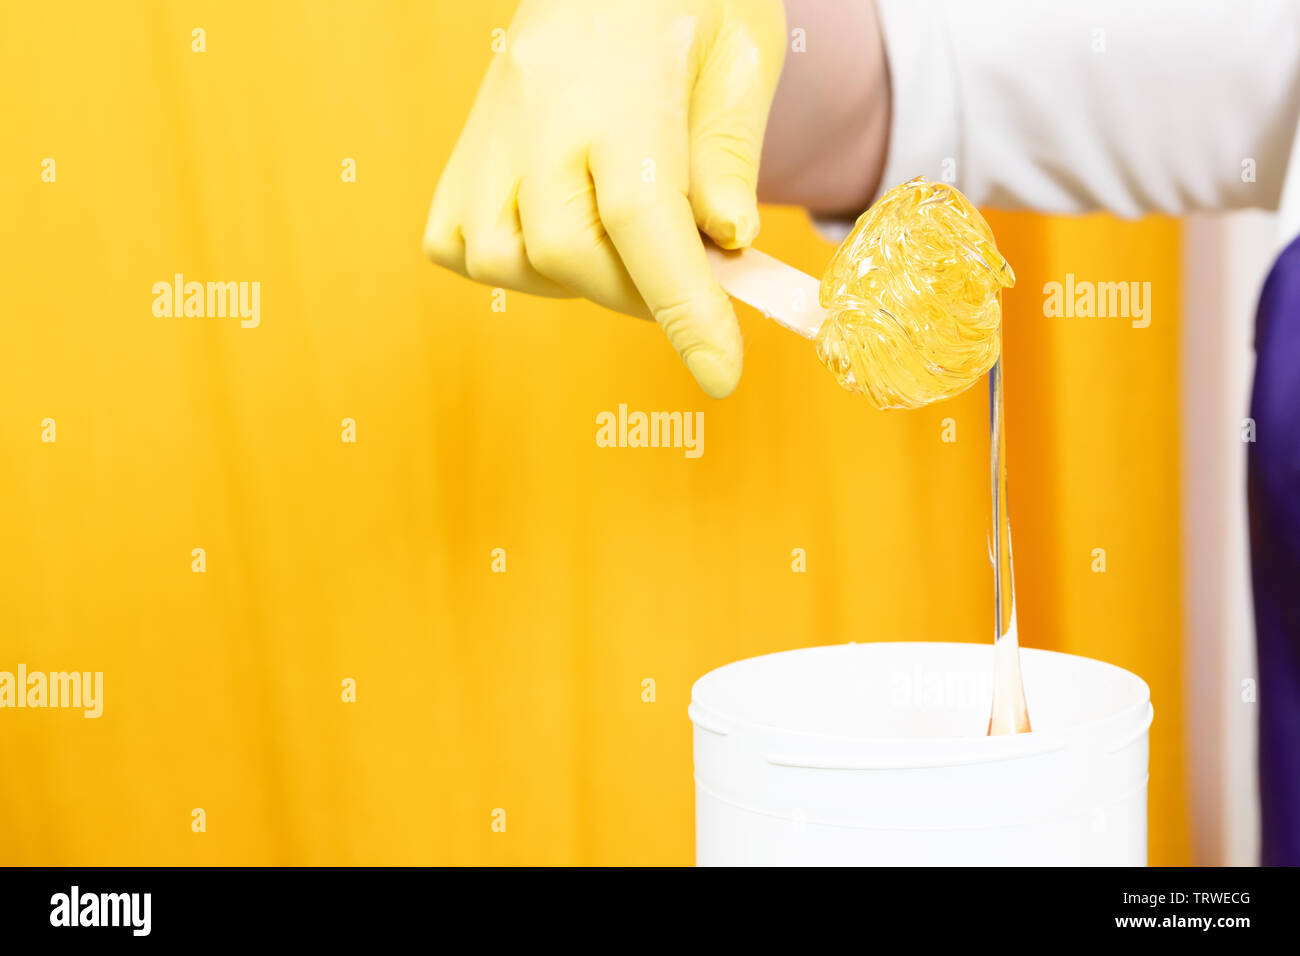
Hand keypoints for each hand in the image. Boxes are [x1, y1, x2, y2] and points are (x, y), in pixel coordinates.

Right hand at [423, 0, 786, 397]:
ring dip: (575, 279)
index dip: (683, 306)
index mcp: (619, 85)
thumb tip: (727, 240)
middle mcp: (537, 112)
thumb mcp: (742, 51)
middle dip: (637, 292)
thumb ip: (731, 150)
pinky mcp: (462, 151)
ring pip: (504, 259)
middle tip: (684, 275)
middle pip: (566, 251)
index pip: (643, 217)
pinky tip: (562, 234)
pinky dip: (510, 263)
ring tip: (624, 244)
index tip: (720, 373)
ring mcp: (488, 133)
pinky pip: (457, 243)